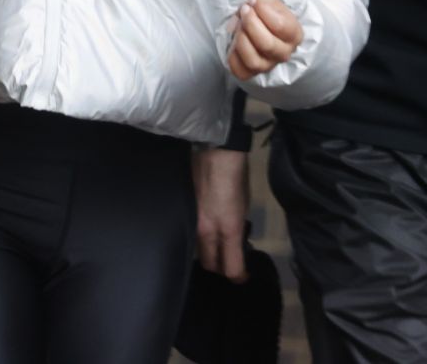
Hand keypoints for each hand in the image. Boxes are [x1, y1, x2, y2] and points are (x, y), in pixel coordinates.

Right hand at [192, 148, 249, 281]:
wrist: (216, 150)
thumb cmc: (237, 175)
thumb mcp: (244, 205)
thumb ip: (237, 227)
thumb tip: (235, 239)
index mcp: (228, 229)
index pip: (231, 267)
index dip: (238, 276)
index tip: (242, 277)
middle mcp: (207, 231)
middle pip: (210, 264)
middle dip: (219, 268)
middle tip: (226, 263)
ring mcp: (192, 222)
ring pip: (197, 250)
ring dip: (207, 253)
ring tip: (214, 248)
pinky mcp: (183, 212)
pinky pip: (188, 234)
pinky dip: (196, 238)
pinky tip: (201, 231)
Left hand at [227, 0, 302, 80]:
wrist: (262, 26)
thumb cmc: (268, 13)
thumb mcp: (269, 1)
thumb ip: (262, 1)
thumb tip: (252, 4)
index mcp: (294, 35)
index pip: (280, 25)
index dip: (262, 10)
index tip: (253, 1)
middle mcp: (284, 53)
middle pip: (267, 44)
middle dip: (250, 24)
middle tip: (244, 11)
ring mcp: (268, 65)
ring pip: (253, 60)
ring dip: (241, 39)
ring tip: (238, 26)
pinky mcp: (251, 73)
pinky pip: (239, 70)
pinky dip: (232, 55)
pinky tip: (234, 41)